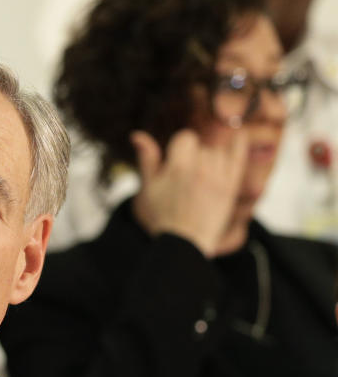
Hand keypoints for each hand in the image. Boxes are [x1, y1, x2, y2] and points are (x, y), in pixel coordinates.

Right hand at [130, 129, 246, 256]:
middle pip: (202, 145)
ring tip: (202, 176)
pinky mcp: (231, 185)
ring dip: (211, 157)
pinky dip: (239, 144)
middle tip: (188, 177)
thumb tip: (136, 134)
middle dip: (195, 156)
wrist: (185, 242)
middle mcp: (200, 168)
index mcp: (178, 166)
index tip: (176, 162)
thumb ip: (147, 158)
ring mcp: (218, 176)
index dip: (180, 147)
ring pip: (218, 151)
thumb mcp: (149, 187)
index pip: (186, 137)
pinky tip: (239, 136)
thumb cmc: (163, 215)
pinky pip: (239, 156)